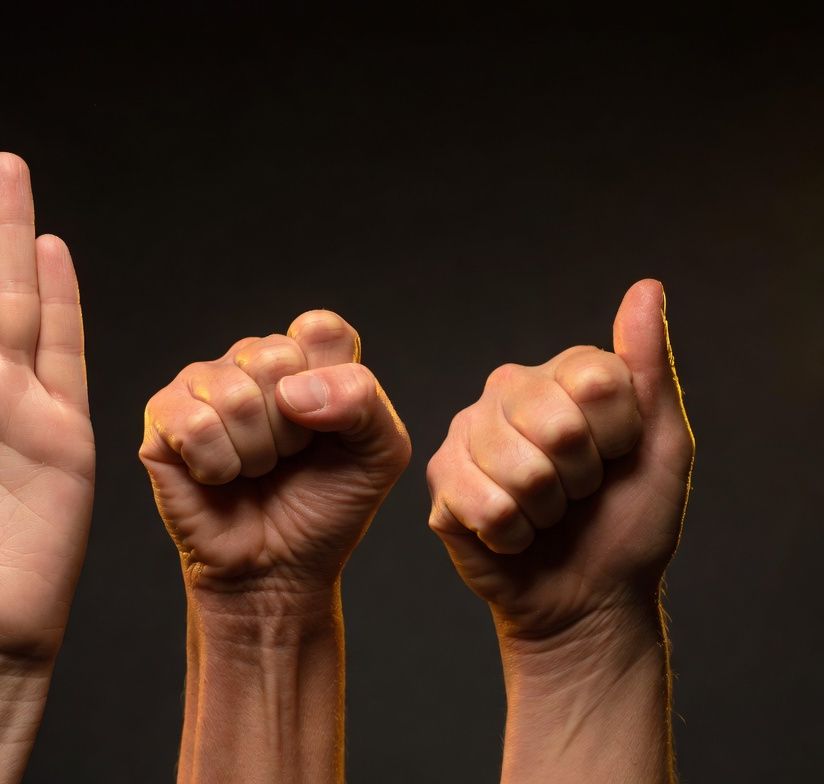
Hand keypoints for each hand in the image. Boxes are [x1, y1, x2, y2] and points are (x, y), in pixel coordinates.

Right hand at [140, 312, 409, 783]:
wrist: (279, 569)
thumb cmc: (323, 508)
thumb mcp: (379, 454)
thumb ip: (364, 401)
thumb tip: (292, 391)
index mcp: (303, 357)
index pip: (320, 329)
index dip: (332, 386)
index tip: (330, 430)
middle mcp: (250, 360)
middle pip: (276, 357)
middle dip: (294, 429)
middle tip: (289, 458)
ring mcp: (202, 384)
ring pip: (236, 396)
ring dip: (257, 454)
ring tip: (256, 471)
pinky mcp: (163, 417)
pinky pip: (195, 424)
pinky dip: (218, 466)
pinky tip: (220, 477)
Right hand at [427, 279, 693, 640]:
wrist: (589, 597)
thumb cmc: (627, 523)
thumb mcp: (661, 444)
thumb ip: (646, 366)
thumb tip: (646, 287)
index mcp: (560, 374)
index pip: (594, 380)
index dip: (618, 434)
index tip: (617, 457)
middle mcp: (507, 392)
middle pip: (557, 426)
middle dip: (582, 477)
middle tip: (578, 493)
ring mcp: (467, 435)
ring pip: (521, 470)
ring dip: (548, 512)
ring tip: (547, 514)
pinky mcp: (441, 482)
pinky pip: (487, 505)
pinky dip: (515, 535)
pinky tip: (515, 533)